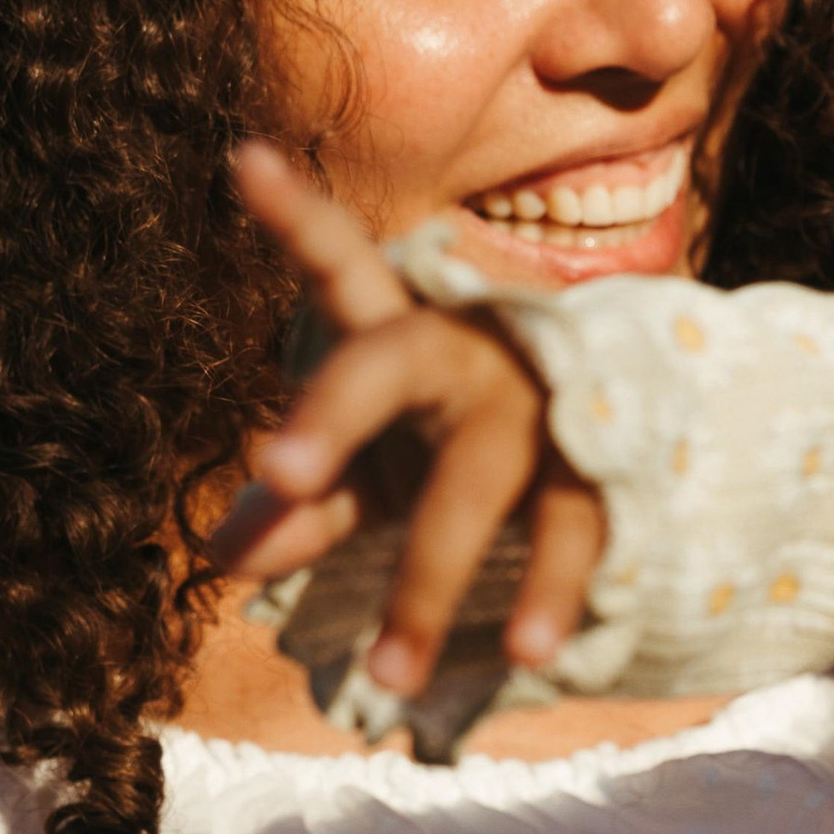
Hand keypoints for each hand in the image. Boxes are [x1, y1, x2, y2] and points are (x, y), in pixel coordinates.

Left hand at [222, 141, 606, 696]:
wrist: (618, 441)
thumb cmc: (455, 447)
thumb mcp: (373, 472)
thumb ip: (303, 505)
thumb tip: (215, 558)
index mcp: (402, 336)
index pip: (340, 269)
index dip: (296, 217)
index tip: (240, 158)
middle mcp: (465, 354)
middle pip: (387, 365)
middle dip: (332, 413)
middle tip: (277, 470)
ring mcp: (535, 409)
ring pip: (474, 483)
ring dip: (429, 581)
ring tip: (390, 674)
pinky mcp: (599, 468)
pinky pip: (572, 530)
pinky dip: (548, 594)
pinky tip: (531, 655)